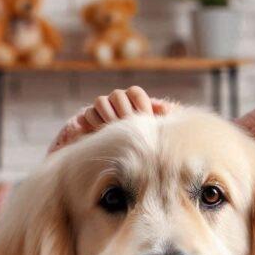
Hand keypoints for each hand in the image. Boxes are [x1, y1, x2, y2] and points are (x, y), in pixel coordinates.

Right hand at [47, 86, 176, 153]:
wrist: (112, 161)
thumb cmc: (142, 146)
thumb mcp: (152, 132)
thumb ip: (159, 119)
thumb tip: (167, 109)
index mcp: (134, 102)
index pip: (135, 93)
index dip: (141, 104)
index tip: (146, 119)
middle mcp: (117, 102)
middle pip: (118, 95)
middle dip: (124, 112)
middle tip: (129, 128)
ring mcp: (102, 109)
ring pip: (101, 101)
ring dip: (108, 116)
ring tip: (114, 132)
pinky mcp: (87, 118)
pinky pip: (88, 113)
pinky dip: (94, 123)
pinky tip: (100, 134)